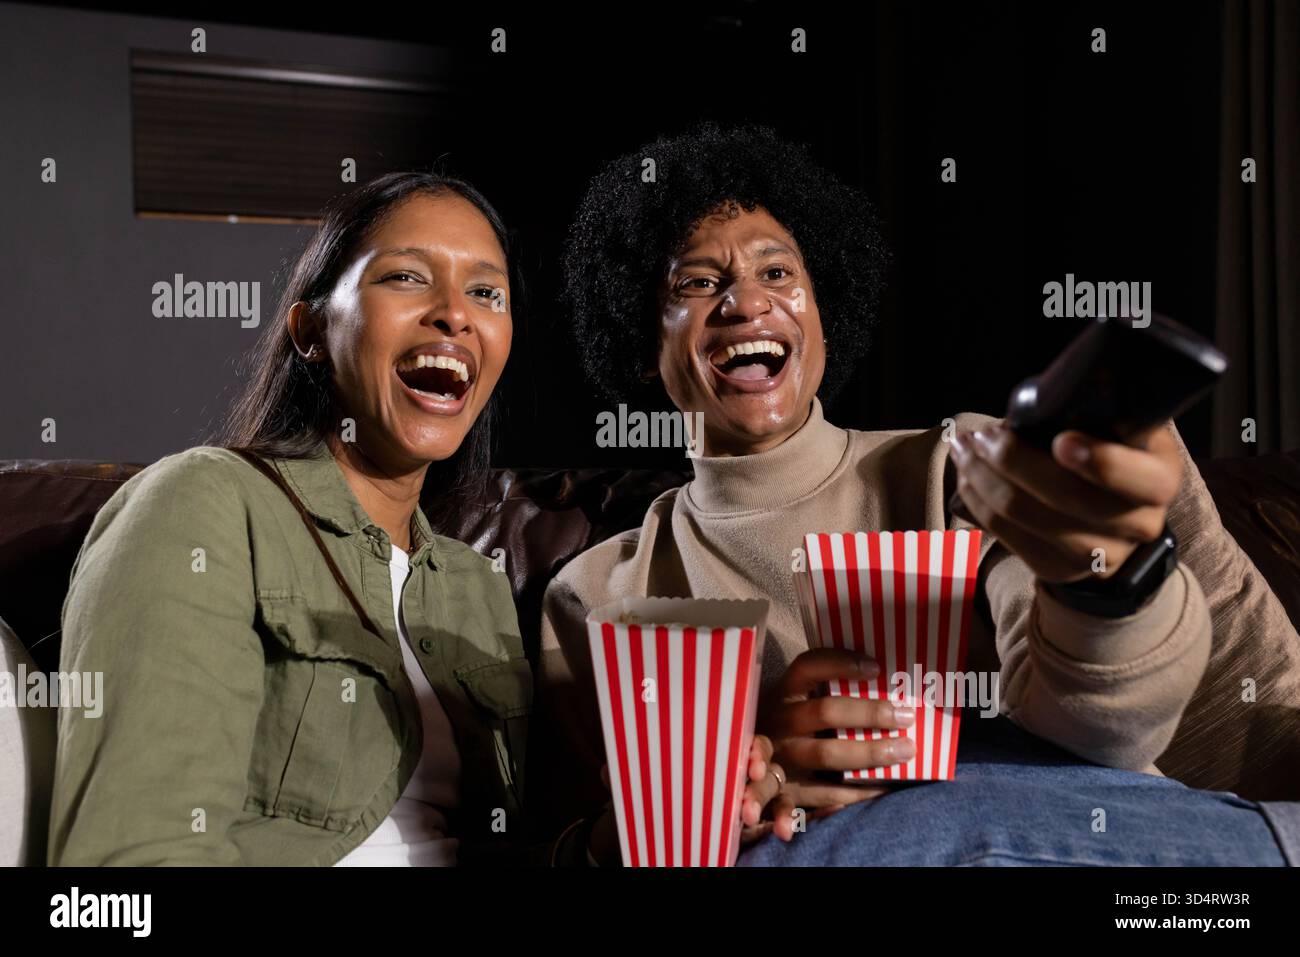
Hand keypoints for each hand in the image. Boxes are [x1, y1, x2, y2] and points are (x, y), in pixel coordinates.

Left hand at [588, 740, 785, 859]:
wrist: (656, 824)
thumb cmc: (655, 788)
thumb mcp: (638, 777)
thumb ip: (627, 770)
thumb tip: (610, 769)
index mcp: (713, 745)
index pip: (739, 735)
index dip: (747, 745)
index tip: (746, 760)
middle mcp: (737, 762)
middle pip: (760, 760)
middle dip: (755, 779)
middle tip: (744, 801)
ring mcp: (752, 788)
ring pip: (774, 784)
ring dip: (768, 801)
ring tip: (750, 818)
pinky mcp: (761, 814)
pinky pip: (783, 810)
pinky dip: (786, 818)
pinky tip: (783, 832)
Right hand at [750, 648, 906, 836]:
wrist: (737, 766)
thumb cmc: (783, 728)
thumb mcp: (792, 703)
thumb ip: (824, 692)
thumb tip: (880, 676)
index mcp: (782, 693)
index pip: (809, 667)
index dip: (840, 663)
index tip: (875, 667)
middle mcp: (779, 722)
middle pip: (825, 712)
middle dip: (869, 713)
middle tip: (906, 716)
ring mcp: (777, 757)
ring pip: (824, 754)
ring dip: (867, 754)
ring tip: (904, 753)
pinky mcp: (781, 790)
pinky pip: (818, 795)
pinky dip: (845, 798)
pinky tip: (877, 794)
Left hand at [949, 421, 1180, 584]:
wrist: (1113, 516)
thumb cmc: (1108, 452)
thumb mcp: (1119, 429)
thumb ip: (1095, 416)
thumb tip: (1031, 410)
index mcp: (1159, 480)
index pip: (1138, 479)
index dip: (1101, 462)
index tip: (1061, 439)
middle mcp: (1137, 523)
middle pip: (1066, 497)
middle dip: (1012, 459)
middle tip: (984, 434)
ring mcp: (1099, 554)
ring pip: (1026, 514)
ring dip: (983, 477)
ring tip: (965, 449)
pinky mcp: (1058, 568)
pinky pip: (1006, 534)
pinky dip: (977, 500)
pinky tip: (967, 476)